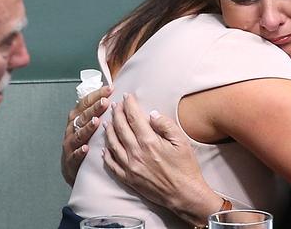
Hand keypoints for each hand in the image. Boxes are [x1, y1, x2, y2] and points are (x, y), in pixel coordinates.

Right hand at [61, 85, 111, 185]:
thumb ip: (99, 110)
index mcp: (77, 118)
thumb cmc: (85, 142)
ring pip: (77, 134)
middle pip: (82, 116)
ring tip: (96, 122)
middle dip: (94, 108)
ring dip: (87, 128)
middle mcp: (72, 129)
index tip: (110, 89)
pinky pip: (74, 155)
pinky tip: (86, 148)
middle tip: (105, 102)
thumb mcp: (90, 124)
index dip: (97, 95)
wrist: (72, 168)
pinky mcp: (70, 161)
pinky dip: (79, 151)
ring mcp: (70, 145)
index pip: (85, 103)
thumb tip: (115, 95)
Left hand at [103, 93, 222, 225]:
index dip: (129, 105)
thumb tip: (151, 114)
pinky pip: (111, 164)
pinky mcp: (128, 179)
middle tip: (115, 105)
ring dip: (108, 130)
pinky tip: (104, 148)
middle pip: (120, 128)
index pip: (134, 117)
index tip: (126, 96)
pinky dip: (106, 154)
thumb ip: (166, 125)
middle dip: (117, 113)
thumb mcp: (181, 141)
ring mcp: (129, 167)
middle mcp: (135, 153)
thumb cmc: (185, 167)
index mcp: (149, 141)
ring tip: (107, 122)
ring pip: (112, 144)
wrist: (184, 194)